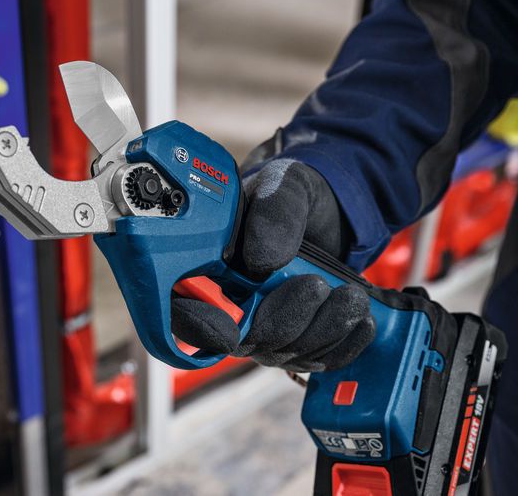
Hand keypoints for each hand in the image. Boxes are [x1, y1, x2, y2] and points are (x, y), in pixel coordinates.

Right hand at [171, 159, 374, 371]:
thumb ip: (273, 214)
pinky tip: (362, 322)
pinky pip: (315, 359)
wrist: (332, 210)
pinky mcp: (296, 339)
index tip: (231, 330)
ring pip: (283, 354)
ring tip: (351, 296)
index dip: (198, 327)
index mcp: (206, 264)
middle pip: (241, 342)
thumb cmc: (293, 194)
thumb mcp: (285, 186)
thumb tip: (261, 263)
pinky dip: (341, 345)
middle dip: (285, 322)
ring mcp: (261, 326)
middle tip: (318, 287)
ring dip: (323, 330)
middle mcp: (227, 302)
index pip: (183, 309)